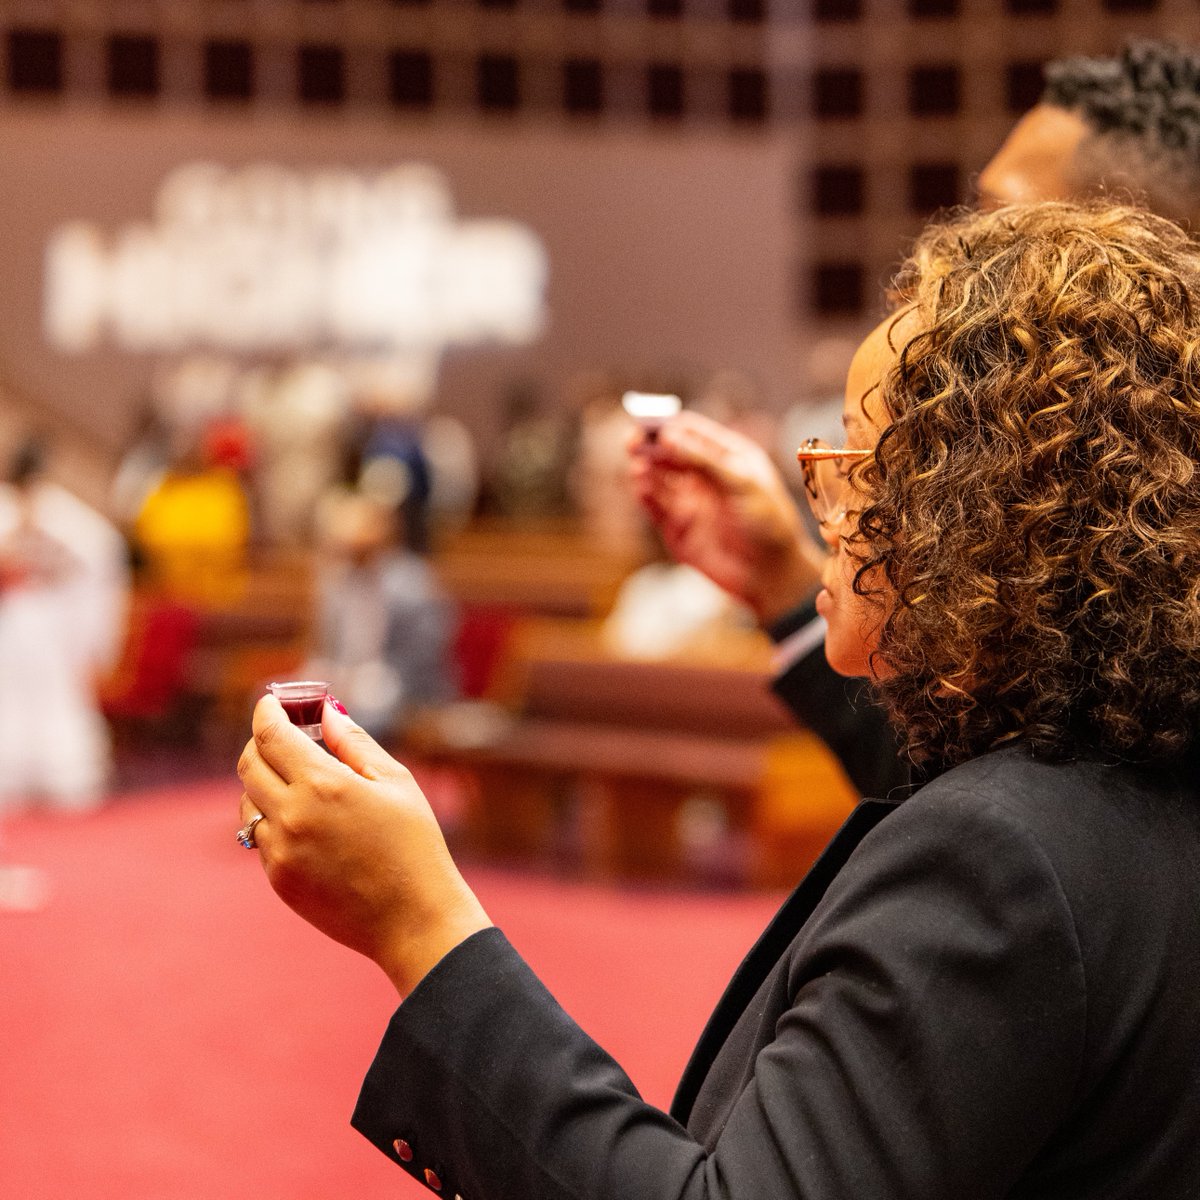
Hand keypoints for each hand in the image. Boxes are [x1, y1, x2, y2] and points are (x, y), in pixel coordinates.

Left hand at [237, 696, 490, 996]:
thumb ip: (354, 743)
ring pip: (247, 803)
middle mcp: (292, 816)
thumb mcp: (395, 782)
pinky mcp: (278, 880)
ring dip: (264, 784)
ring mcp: (280, 851)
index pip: (271, 735)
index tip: (270, 702)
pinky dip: (274, 821)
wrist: (413, 918)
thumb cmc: (414, 844)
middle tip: (283, 738)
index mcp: (324, 784)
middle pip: (249, 764)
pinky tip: (310, 825)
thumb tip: (326, 712)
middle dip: (261, 743)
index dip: (266, 712)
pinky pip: (260, 838)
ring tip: (301, 784)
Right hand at [628, 411, 825, 625]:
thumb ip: (705, 460)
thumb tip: (668, 436)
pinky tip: (641, 487)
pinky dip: (645, 495)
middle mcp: (703, 475)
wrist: (771, 573)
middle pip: (667, 451)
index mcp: (725, 456)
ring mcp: (689, 501)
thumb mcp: (742, 483)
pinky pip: (654, 506)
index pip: (689, 431)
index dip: (669, 425)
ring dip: (645, 469)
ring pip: (657, 477)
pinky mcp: (677, 527)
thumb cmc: (768, 523)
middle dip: (649, 445)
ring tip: (639, 467)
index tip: (652, 424)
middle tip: (633, 441)